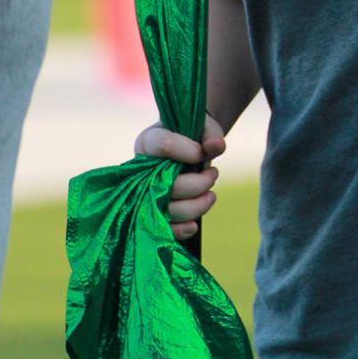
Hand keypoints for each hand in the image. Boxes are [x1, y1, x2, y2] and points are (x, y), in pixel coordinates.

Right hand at [135, 113, 227, 240]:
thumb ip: (211, 135)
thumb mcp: (204, 128)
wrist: (186, 149)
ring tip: (211, 195)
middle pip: (169, 185)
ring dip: (197, 206)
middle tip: (214, 174)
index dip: (189, 152)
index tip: (203, 153)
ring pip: (169, 210)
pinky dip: (180, 230)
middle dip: (198, 184)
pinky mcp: (152, 214)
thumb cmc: (193, 136)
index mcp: (150, 141)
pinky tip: (194, 225)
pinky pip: (163, 229)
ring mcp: (144, 195)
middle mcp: (141, 170)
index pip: (165, 146)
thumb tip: (216, 147)